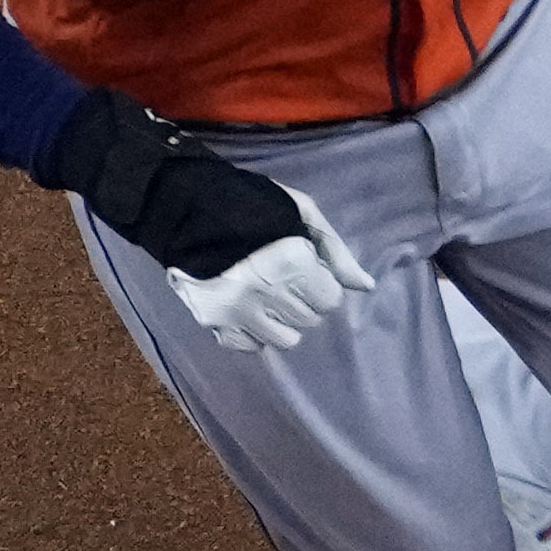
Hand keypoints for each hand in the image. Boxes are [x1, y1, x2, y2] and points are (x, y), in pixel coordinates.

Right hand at [172, 184, 377, 353]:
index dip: (320, 282)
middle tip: (281, 278)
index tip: (302, 267)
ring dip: (281, 321)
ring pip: (285, 339)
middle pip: (309, 320)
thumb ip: (336, 252)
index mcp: (293, 263)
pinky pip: (251, 345)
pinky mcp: (215, 323)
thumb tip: (365, 287)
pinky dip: (253, 331)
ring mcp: (239, 311)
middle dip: (302, 300)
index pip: (330, 300)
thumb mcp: (302, 212)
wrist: (185, 208)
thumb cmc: (251, 204)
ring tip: (265, 295)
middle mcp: (268, 293)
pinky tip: (246, 307)